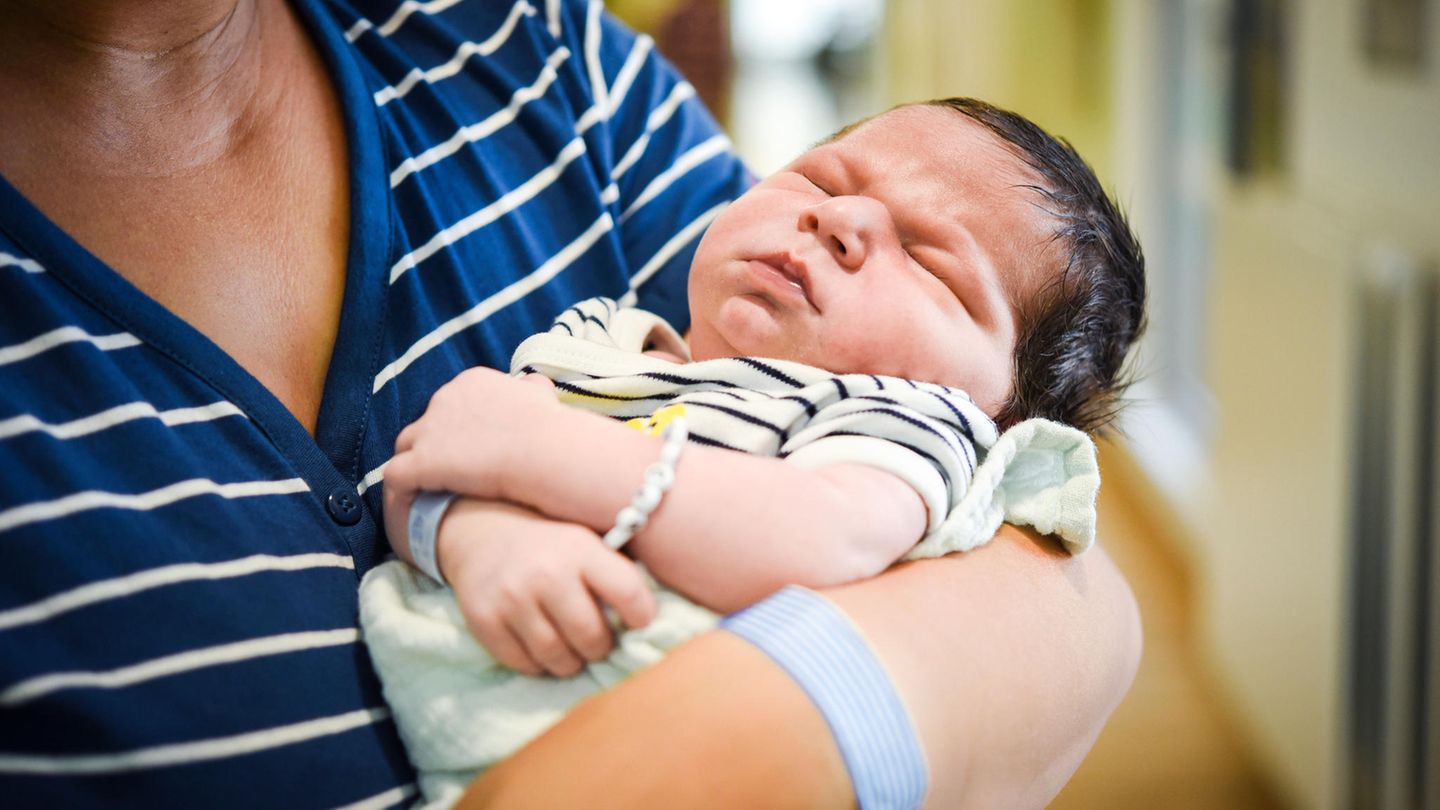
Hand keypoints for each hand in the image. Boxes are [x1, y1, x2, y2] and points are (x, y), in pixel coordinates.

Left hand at [384, 368, 562, 550]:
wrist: (546, 451)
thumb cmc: (550, 429)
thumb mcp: (541, 396)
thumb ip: (531, 389)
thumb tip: (534, 385)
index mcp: (471, 382)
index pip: (449, 405)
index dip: (455, 430)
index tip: (467, 450)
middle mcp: (444, 398)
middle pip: (424, 424)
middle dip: (434, 447)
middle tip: (450, 473)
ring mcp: (429, 430)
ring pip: (406, 447)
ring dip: (416, 466)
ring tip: (429, 490)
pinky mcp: (421, 462)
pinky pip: (396, 475)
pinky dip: (403, 490)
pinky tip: (416, 505)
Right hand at [439, 498, 657, 676]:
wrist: (481, 532)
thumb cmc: (550, 545)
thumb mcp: (586, 541)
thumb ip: (616, 573)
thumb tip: (653, 623)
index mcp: (580, 549)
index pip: (628, 592)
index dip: (642, 616)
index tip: (637, 622)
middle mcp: (546, 573)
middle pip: (592, 637)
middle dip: (600, 647)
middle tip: (597, 641)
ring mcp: (512, 598)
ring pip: (559, 658)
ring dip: (572, 661)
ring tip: (572, 648)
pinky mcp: (484, 619)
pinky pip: (525, 664)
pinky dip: (539, 663)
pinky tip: (541, 645)